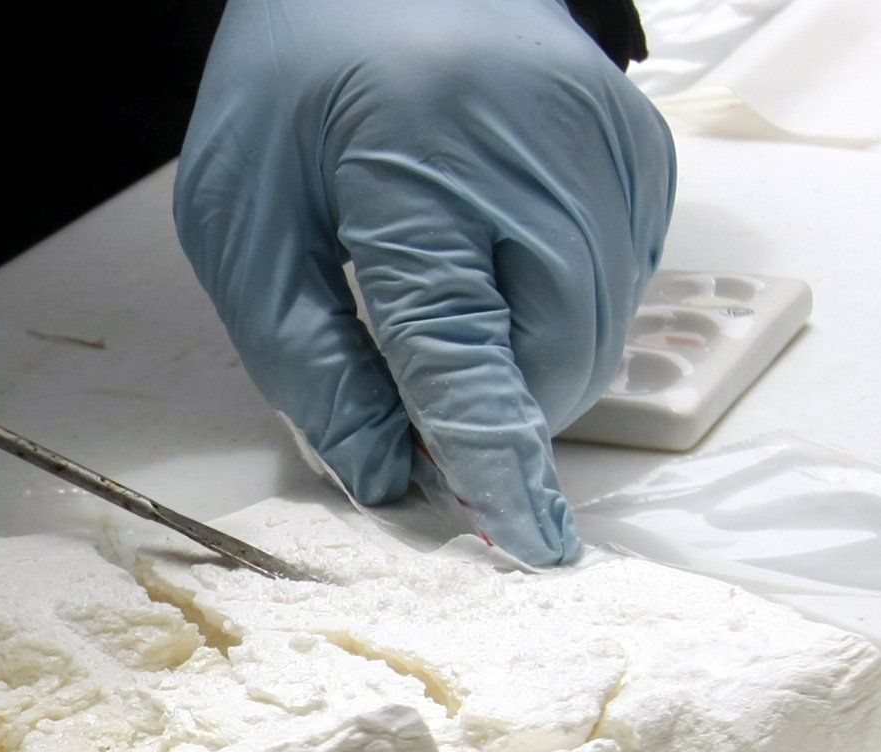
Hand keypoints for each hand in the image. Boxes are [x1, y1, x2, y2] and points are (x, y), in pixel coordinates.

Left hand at [175, 0, 675, 564]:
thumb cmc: (293, 81)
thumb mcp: (243, 222)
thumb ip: (304, 359)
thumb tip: (380, 472)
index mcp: (420, 161)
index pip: (467, 351)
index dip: (489, 459)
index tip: (522, 540)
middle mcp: (540, 147)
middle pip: (554, 355)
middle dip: (492, 416)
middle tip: (407, 416)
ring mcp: (606, 143)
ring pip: (597, 331)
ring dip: (521, 369)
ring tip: (429, 318)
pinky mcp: (637, 152)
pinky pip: (615, 283)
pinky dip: (552, 314)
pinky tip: (484, 270)